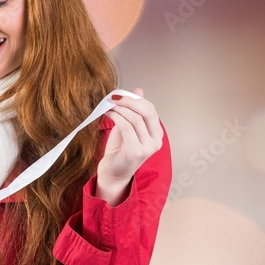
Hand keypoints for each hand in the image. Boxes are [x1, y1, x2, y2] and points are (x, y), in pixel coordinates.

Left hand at [97, 88, 162, 203]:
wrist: (112, 174)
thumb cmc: (118, 152)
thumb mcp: (127, 127)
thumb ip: (133, 111)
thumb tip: (138, 90)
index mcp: (156, 134)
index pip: (150, 109)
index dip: (135, 99)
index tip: (119, 94)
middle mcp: (156, 141)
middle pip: (147, 111)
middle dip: (129, 101)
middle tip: (113, 97)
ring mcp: (147, 147)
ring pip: (135, 118)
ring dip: (120, 109)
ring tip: (108, 106)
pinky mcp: (136, 151)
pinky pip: (127, 127)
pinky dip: (116, 117)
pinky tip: (108, 114)